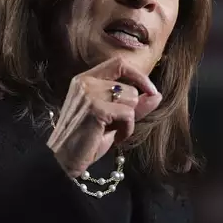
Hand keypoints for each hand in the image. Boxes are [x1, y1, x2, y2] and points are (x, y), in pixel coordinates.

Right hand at [46, 57, 161, 177]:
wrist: (65, 159)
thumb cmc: (87, 138)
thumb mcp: (113, 117)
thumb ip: (134, 104)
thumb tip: (157, 95)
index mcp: (86, 79)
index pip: (119, 63)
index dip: (139, 75)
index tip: (151, 91)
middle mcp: (85, 82)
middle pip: (130, 88)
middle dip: (130, 110)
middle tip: (114, 125)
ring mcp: (89, 94)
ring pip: (131, 100)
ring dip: (127, 121)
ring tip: (111, 131)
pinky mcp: (96, 109)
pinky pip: (128, 115)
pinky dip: (126, 130)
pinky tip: (113, 138)